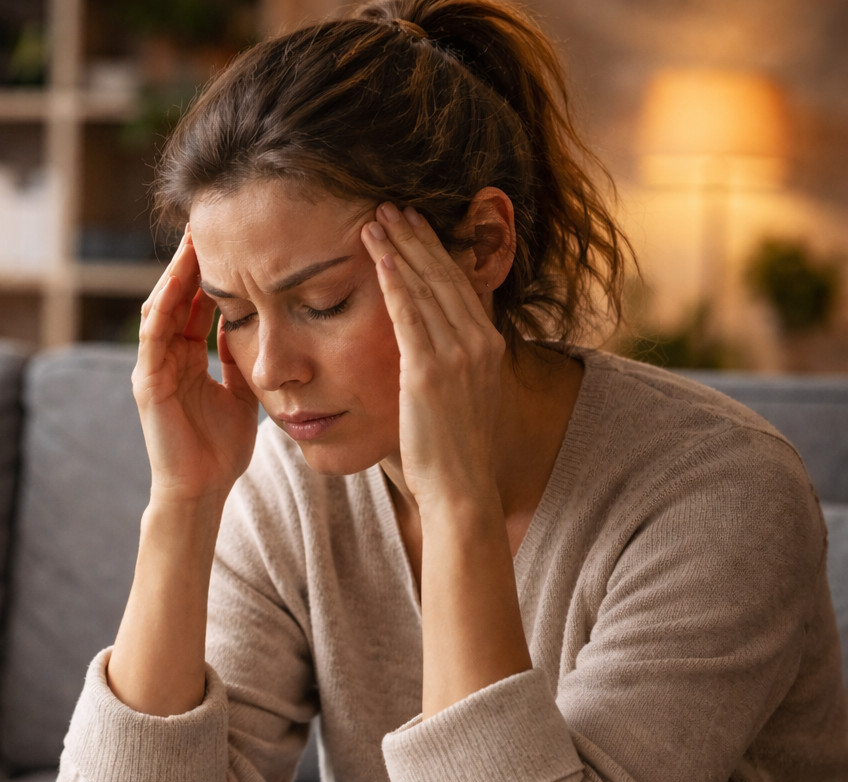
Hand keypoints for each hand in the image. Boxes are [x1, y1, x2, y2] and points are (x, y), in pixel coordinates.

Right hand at [133, 227, 260, 505]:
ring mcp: (153, 367)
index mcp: (188, 358)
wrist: (202, 491)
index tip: (234, 238)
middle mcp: (167, 356)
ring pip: (162, 306)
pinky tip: (178, 279)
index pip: (197, 303)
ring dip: (176, 273)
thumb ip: (240, 359)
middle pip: (177, 295)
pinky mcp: (147, 381)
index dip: (212, 271)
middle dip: (193, 261)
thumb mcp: (242, 393)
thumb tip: (256, 324)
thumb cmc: (221, 449)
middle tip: (211, 221)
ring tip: (194, 238)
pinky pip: (154, 334)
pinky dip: (165, 304)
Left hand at [360, 203, 505, 511]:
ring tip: (375, 220)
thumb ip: (450, 365)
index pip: (460, 285)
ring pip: (426, 287)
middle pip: (445, 275)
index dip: (436, 251)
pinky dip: (394, 281)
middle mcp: (480, 342)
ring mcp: (458, 355)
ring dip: (399, 249)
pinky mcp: (431, 371)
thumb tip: (428, 351)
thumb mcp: (461, 397)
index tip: (415, 225)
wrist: (462, 489)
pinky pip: (409, 315)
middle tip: (390, 207)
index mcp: (489, 346)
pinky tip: (378, 257)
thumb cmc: (453, 451)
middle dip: (416, 238)